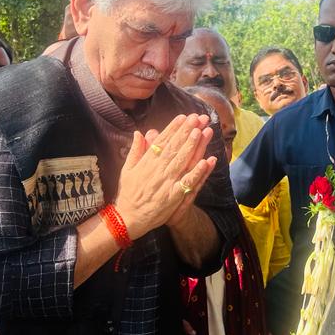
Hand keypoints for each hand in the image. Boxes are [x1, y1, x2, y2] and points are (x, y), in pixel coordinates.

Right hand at [114, 114, 218, 238]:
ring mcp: (166, 182)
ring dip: (193, 146)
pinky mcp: (173, 195)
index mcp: (147, 161)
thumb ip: (135, 150)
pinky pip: (188, 182)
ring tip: (202, 131)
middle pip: (175, 147)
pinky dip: (197, 172)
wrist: (128, 218)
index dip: (174, 128)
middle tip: (197, 117)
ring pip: (182, 160)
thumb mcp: (127, 169)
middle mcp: (157, 169)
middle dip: (187, 131)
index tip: (183, 117)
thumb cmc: (129, 193)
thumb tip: (138, 132)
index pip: (162, 141)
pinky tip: (207, 161)